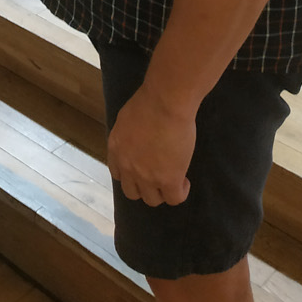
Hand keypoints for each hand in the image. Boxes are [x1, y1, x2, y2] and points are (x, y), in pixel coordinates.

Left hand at [106, 86, 194, 207]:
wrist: (165, 103)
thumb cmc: (148, 102)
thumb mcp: (126, 119)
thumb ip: (128, 135)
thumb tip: (136, 140)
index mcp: (116, 149)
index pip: (118, 174)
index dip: (131, 174)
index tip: (142, 167)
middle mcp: (127, 167)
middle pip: (132, 192)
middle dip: (144, 186)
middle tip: (158, 175)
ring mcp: (147, 177)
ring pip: (152, 199)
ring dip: (162, 191)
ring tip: (173, 178)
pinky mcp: (168, 180)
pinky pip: (174, 199)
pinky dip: (180, 192)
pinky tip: (184, 181)